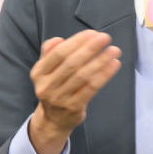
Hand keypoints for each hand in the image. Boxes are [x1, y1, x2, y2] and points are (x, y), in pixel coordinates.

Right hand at [28, 30, 121, 153]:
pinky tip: (114, 65)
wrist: (53, 120)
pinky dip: (104, 75)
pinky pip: (91, 88)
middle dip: (90, 48)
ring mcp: (60, 98)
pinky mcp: (74, 107)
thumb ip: (50, 52)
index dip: (76, 42)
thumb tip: (60, 39)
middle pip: (71, 64)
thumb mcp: (45, 70)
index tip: (92, 33)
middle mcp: (46, 86)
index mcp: (38, 73)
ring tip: (114, 50)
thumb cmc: (53, 88)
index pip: (58, 53)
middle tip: (105, 38)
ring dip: (100, 61)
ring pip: (83, 76)